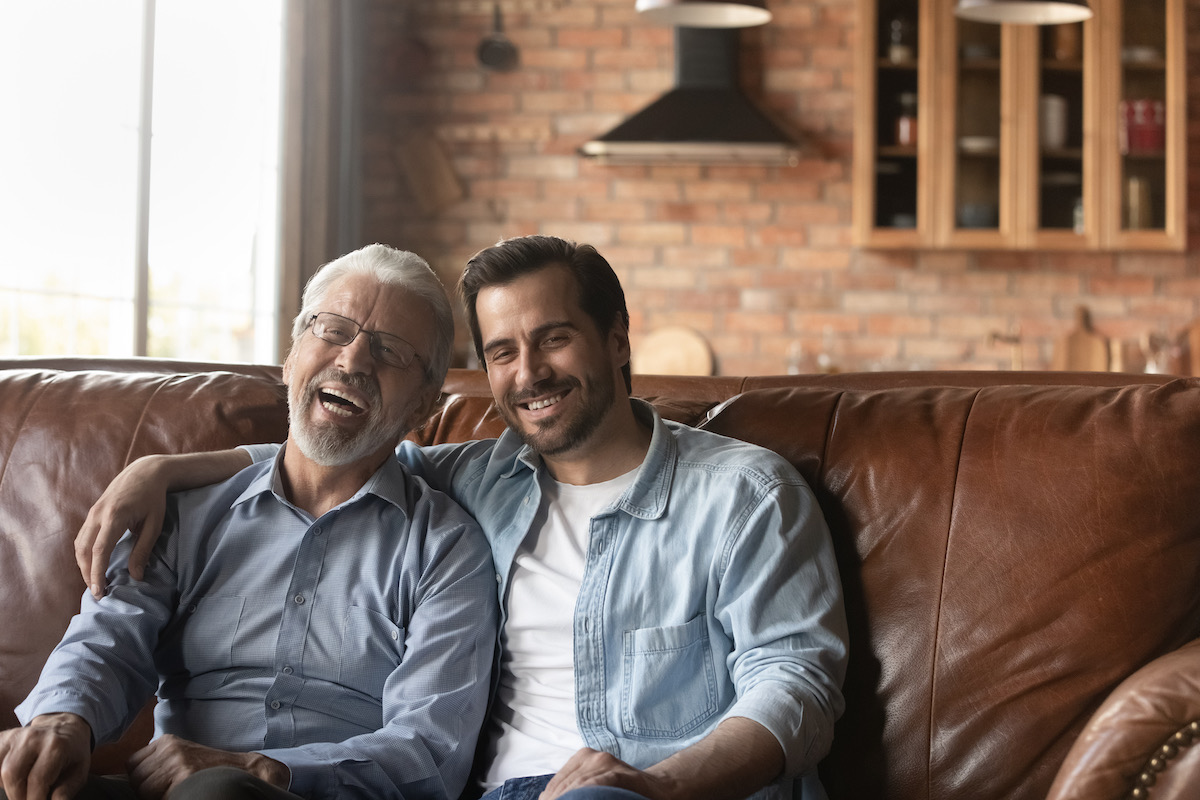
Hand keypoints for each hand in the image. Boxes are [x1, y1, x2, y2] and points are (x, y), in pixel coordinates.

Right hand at [0, 713, 91, 799]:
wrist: (66, 727)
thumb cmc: (72, 752)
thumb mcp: (79, 771)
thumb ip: (66, 791)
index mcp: (56, 745)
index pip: (37, 779)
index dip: (35, 799)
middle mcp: (33, 738)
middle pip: (12, 774)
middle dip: (17, 795)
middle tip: (27, 799)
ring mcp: (16, 736)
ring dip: (6, 785)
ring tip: (21, 788)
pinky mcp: (4, 738)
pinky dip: (0, 776)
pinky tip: (12, 778)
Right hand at [75, 455, 172, 597]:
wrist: (145, 472)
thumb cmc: (154, 498)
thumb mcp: (154, 524)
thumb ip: (143, 550)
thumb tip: (136, 577)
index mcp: (115, 516)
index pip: (100, 550)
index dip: (98, 572)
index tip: (100, 590)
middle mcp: (98, 514)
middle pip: (84, 550)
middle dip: (88, 574)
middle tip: (98, 593)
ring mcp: (92, 513)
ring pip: (79, 545)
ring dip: (84, 566)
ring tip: (95, 583)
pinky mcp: (91, 513)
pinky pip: (82, 538)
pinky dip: (84, 554)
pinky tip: (93, 565)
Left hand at [126, 735, 288, 799]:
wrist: (248, 773)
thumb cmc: (213, 769)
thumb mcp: (184, 756)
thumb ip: (160, 762)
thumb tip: (136, 778)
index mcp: (168, 742)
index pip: (133, 764)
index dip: (142, 779)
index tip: (157, 785)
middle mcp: (171, 751)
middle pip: (136, 779)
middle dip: (146, 790)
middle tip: (167, 792)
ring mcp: (178, 766)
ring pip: (144, 790)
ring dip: (155, 797)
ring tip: (176, 793)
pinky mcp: (185, 782)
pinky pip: (159, 797)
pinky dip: (166, 799)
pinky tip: (183, 795)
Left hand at [540, 749, 672, 799]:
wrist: (658, 789)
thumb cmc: (623, 790)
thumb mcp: (594, 785)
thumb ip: (573, 788)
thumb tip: (545, 798)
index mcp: (582, 758)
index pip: (557, 782)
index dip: (551, 798)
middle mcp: (592, 756)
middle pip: (565, 784)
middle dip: (559, 799)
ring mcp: (605, 762)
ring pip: (579, 785)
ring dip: (570, 797)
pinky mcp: (618, 773)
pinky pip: (599, 784)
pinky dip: (588, 791)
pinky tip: (583, 799)